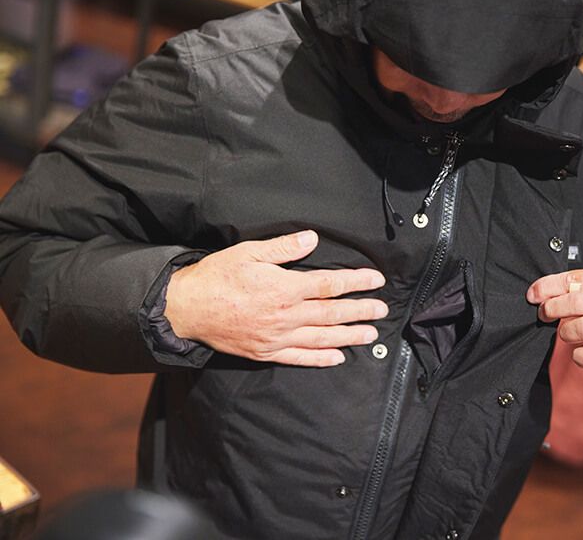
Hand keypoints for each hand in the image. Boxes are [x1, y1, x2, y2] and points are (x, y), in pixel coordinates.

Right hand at [165, 230, 387, 366]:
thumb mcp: (248, 252)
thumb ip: (283, 248)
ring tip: (372, 335)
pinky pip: (299, 358)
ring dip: (349, 336)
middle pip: (332, 313)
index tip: (376, 280)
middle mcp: (285, 315)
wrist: (185, 308)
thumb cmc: (217, 276)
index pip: (329, 284)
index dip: (356, 282)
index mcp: (284, 287)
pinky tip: (338, 357)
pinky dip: (320, 358)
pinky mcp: (265, 352)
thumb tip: (312, 239)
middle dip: (361, 311)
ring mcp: (277, 337)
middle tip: (382, 310)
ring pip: (322, 337)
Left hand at [526, 268, 582, 373]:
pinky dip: (578, 356)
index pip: (579, 278)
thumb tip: (545, 292)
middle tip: (545, 314)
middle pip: (578, 302)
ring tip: (567, 332)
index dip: (550, 286)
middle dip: (553, 308)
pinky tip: (581, 352)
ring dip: (565, 331)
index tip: (534, 294)